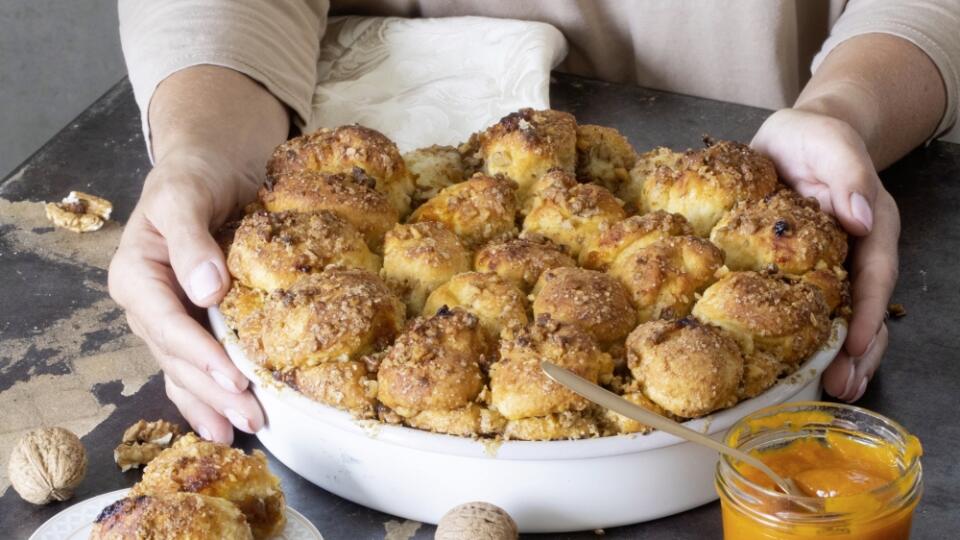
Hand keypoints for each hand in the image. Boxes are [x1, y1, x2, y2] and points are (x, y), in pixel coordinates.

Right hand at [108, 153, 264, 442]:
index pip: (165, 323)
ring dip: (212, 404)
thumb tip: (206, 290)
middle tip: (251, 419)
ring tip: (242, 432)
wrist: (212, 167)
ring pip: (185, 370)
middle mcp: (148, 303)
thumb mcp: (185, 194)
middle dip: (212, 391)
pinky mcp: (193, 323)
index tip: (233, 378)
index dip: (198, 353)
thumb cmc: (195, 176)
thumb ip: (190, 240)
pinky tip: (226, 424)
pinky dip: (209, 395)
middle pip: (177, 357)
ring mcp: (169, 318)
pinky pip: (195, 366)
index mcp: (136, 274)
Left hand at [752, 108, 900, 401]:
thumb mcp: (830, 142)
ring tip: (832, 391)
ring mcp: (831, 264)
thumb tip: (863, 218)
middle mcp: (856, 251)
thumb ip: (847, 174)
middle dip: (860, 352)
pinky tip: (797, 365)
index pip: (874, 278)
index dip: (868, 315)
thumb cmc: (812, 136)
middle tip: (844, 388)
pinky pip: (811, 309)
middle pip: (866, 309)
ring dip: (840, 355)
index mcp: (870, 225)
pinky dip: (809, 338)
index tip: (858, 348)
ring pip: (844, 316)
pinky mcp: (803, 271)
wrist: (791, 135)